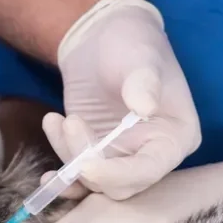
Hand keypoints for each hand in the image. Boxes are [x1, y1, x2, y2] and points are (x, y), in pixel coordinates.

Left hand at [49, 0, 200, 199]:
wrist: (102, 37)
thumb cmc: (131, 43)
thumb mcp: (140, 57)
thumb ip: (144, 82)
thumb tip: (145, 108)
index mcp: (176, 137)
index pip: (150, 170)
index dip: (118, 175)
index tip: (86, 165)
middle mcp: (152, 155)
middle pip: (121, 185)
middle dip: (89, 165)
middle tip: (70, 124)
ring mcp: (122, 157)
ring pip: (93, 182)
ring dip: (69, 158)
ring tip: (56, 118)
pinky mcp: (96, 155)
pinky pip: (78, 177)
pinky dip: (61, 174)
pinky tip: (46, 168)